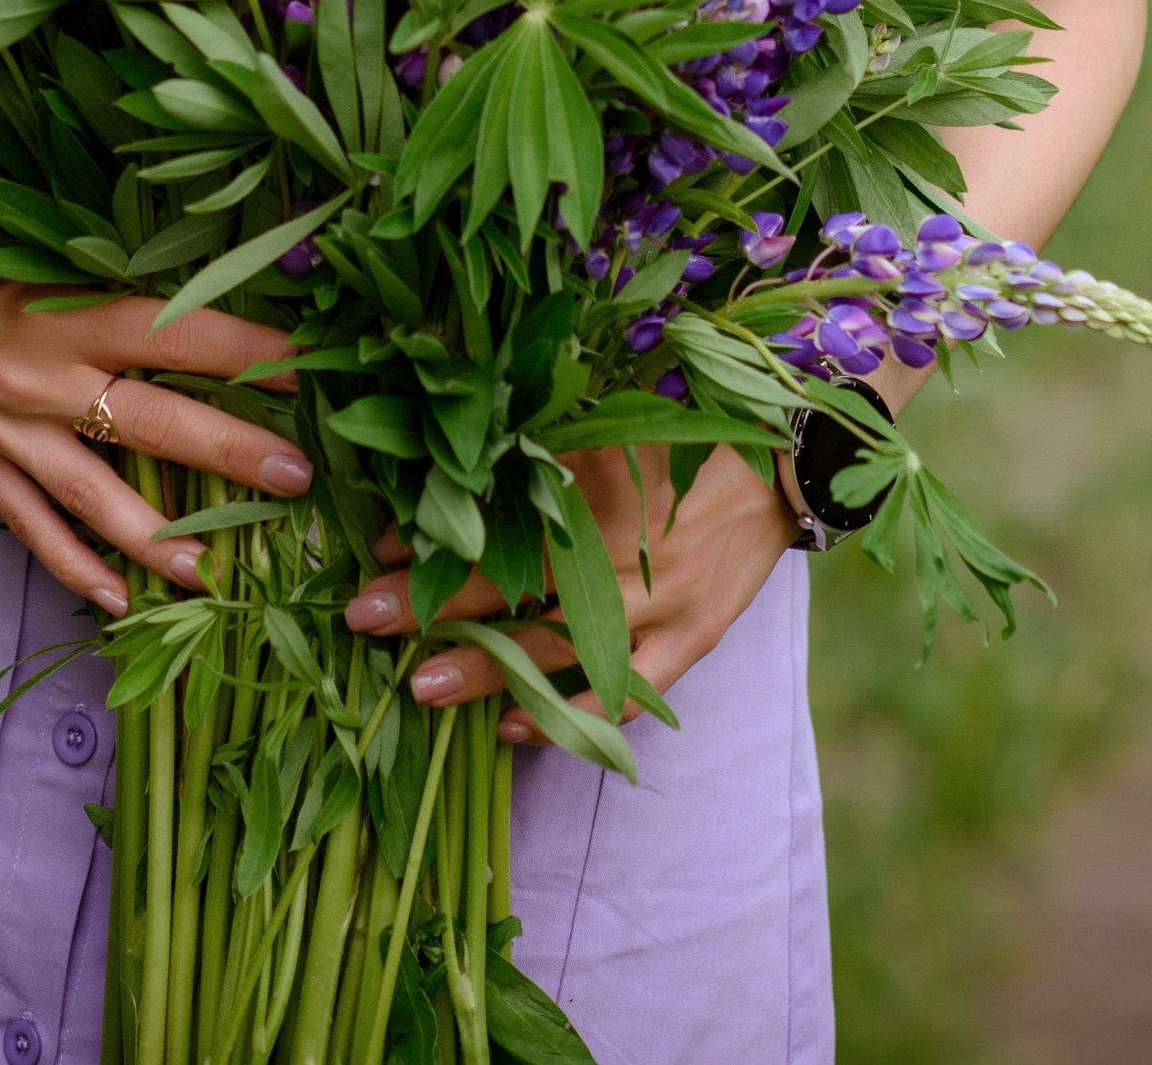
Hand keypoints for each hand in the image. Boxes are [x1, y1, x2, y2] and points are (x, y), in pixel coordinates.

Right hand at [0, 145, 309, 612]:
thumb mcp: (48, 243)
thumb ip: (116, 283)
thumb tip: (209, 305)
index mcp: (67, 307)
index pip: (179, 333)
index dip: (249, 350)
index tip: (309, 366)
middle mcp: (39, 374)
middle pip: (155, 423)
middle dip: (232, 452)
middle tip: (299, 477)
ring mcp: (3, 427)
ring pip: (95, 496)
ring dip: (161, 536)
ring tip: (218, 570)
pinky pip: (30, 524)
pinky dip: (74, 563)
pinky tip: (116, 597)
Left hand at [340, 442, 793, 743]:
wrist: (786, 459)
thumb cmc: (687, 432)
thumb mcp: (613, 423)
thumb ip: (543, 446)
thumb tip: (457, 467)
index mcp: (600, 483)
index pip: (501, 520)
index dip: (439, 540)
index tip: (381, 551)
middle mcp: (623, 546)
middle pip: (516, 586)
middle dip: (436, 607)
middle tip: (365, 621)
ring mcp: (661, 600)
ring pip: (562, 646)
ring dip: (488, 669)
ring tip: (420, 689)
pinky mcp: (694, 635)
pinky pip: (628, 690)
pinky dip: (573, 715)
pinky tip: (514, 730)